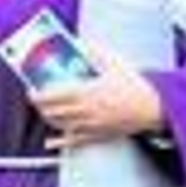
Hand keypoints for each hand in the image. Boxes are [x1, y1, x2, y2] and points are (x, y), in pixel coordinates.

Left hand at [30, 44, 165, 148]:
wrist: (153, 108)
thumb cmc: (134, 85)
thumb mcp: (114, 63)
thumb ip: (94, 52)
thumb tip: (81, 43)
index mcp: (86, 93)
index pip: (52, 96)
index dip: (37, 95)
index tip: (32, 90)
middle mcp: (84, 111)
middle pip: (52, 112)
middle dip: (40, 106)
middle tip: (36, 98)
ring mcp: (90, 126)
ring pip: (60, 126)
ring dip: (48, 119)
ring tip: (45, 111)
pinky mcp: (98, 135)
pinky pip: (75, 142)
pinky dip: (60, 143)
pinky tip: (51, 143)